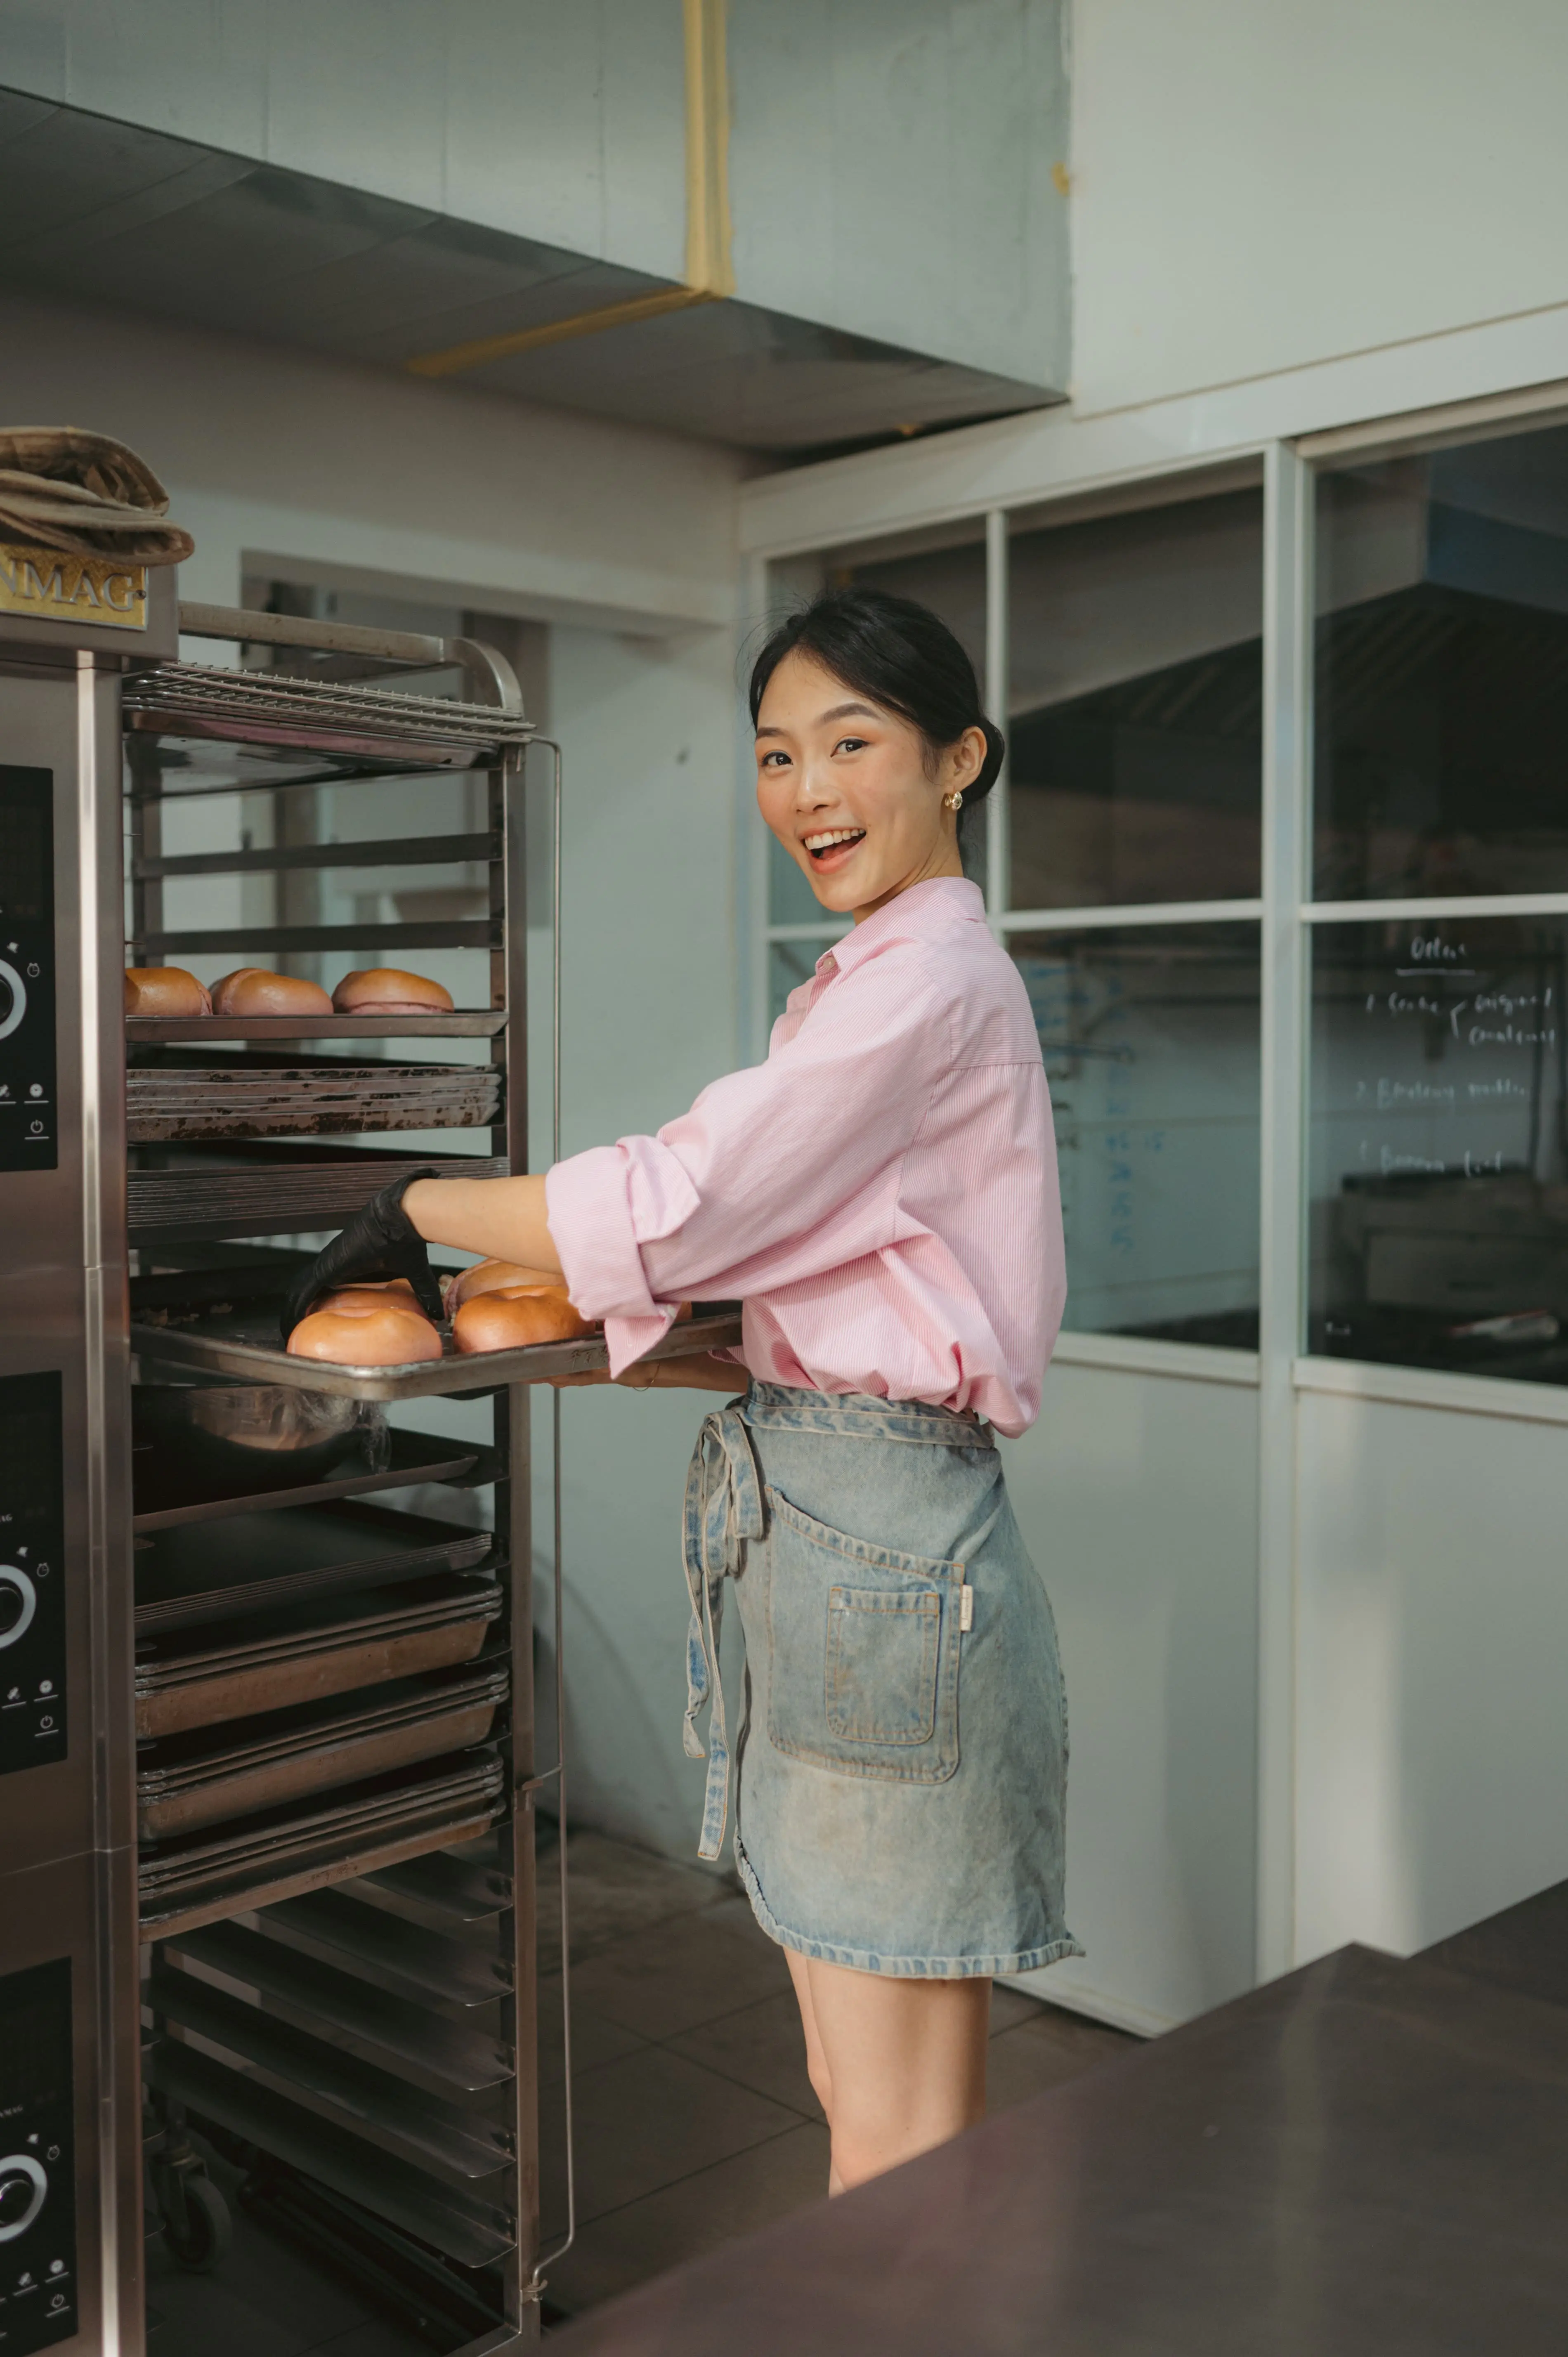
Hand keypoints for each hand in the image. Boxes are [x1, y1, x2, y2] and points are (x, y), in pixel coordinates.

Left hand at [280, 1169, 444, 1341]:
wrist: (401, 1217)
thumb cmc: (406, 1237)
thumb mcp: (414, 1273)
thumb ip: (423, 1292)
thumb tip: (439, 1313)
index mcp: (348, 1265)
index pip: (323, 1287)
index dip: (313, 1303)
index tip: (312, 1320)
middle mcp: (333, 1264)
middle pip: (304, 1291)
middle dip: (295, 1310)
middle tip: (293, 1332)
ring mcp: (326, 1264)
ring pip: (298, 1292)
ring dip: (291, 1311)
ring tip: (287, 1332)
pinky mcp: (326, 1266)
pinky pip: (303, 1291)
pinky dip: (295, 1307)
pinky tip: (291, 1322)